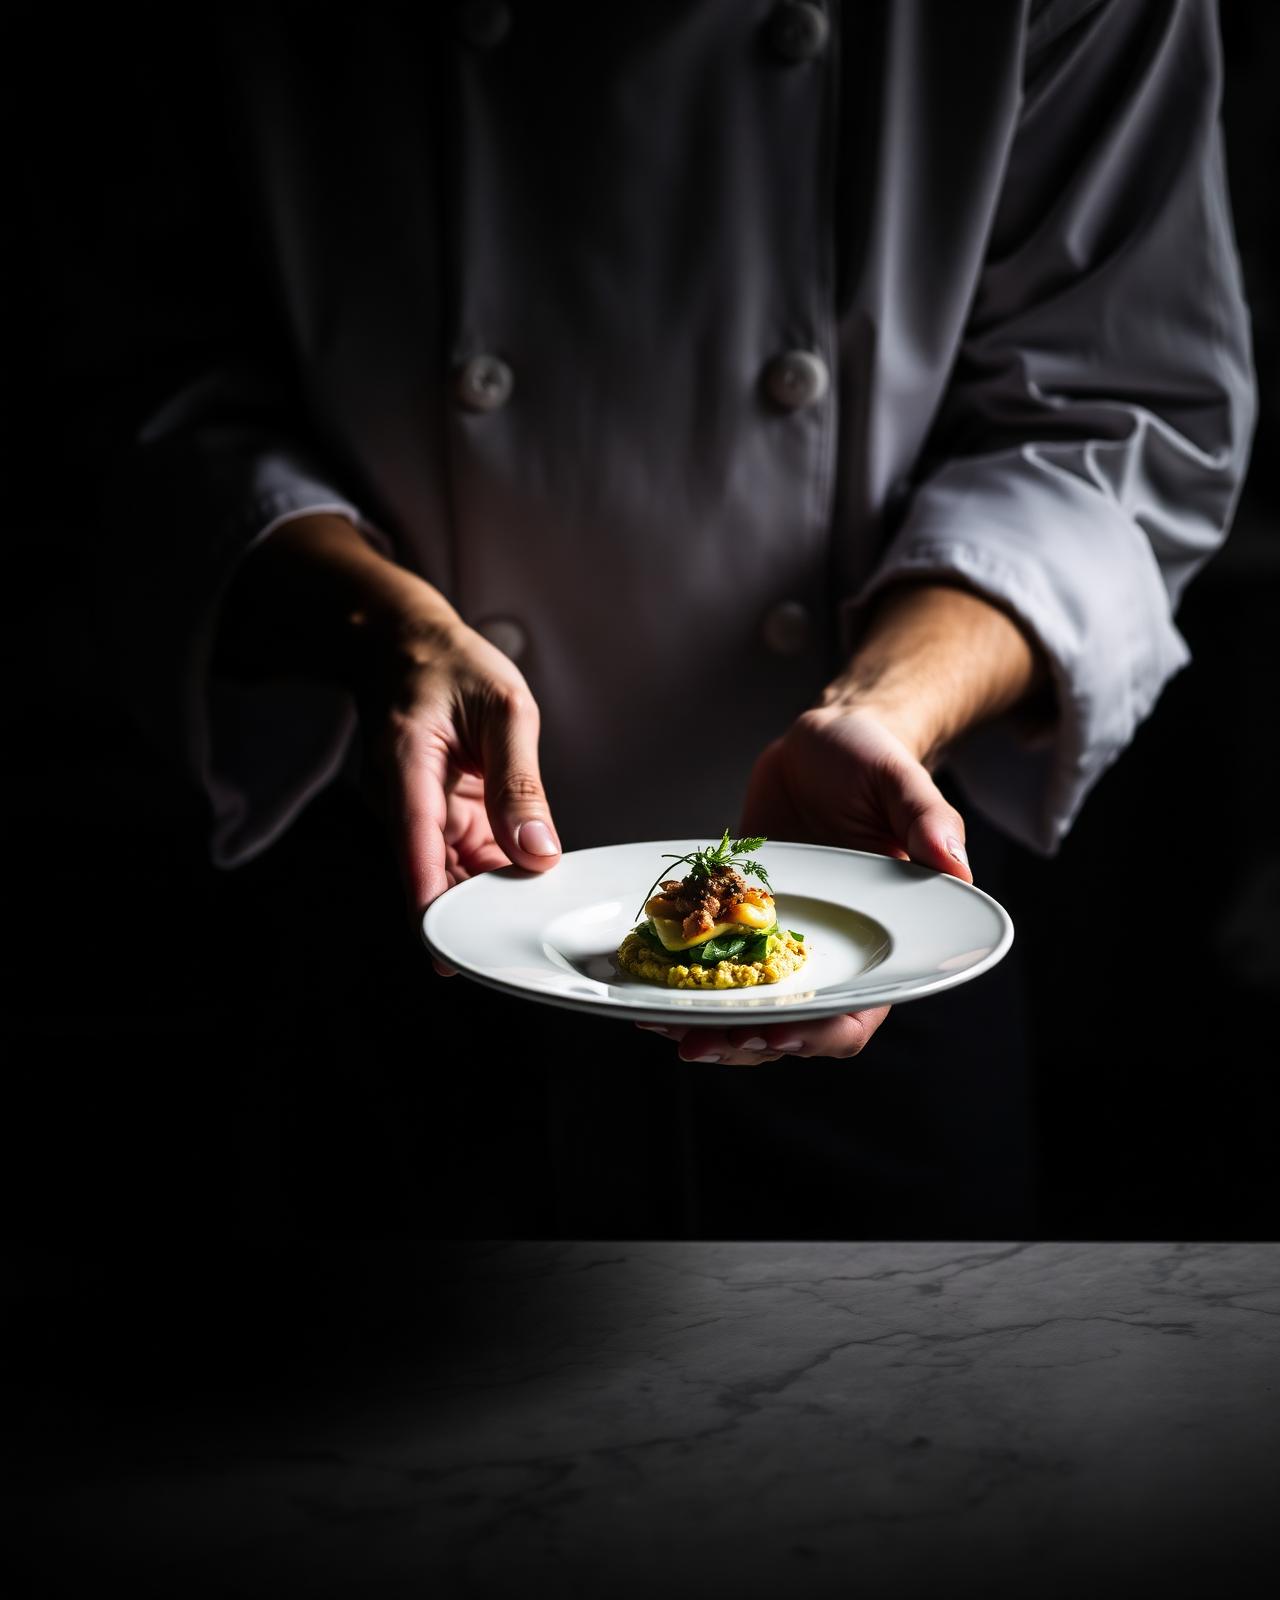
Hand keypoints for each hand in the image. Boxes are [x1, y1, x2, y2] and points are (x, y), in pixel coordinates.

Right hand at [215, 514, 561, 971]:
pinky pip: (464, 856)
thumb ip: (520, 782)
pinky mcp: (437, 816)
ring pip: (451, 873)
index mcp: (406, 770)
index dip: (434, 907)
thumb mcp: (504, 710)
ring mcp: (419, 813)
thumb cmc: (453, 666)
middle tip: (525, 941)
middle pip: (434, 876)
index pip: (418, 852)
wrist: (409, 646)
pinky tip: (527, 880)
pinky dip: (494, 870)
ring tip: (536, 911)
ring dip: (489, 893)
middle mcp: (403, 802)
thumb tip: (537, 851)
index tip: (451, 955)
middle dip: (474, 912)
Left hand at [639, 704, 971, 1063]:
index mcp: (880, 940)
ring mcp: (779, 942)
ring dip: (707, 1026)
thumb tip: (955, 865)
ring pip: (746, 1008)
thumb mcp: (902, 781)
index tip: (775, 1032)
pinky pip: (710, 966)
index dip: (818, 1032)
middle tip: (695, 1043)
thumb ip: (929, 821)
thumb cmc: (872, 762)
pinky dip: (681, 987)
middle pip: (791, 1024)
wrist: (818, 745)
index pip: (857, 1012)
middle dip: (744, 1041)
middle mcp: (830, 953)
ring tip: (663, 1027)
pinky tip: (645, 993)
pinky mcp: (737, 923)